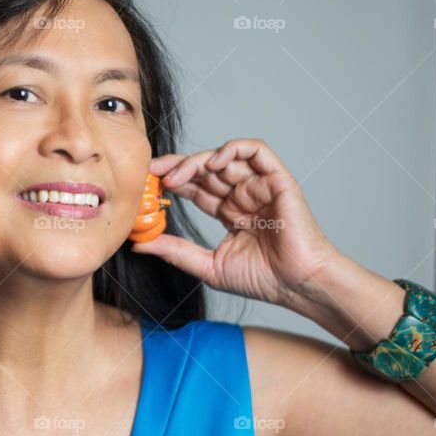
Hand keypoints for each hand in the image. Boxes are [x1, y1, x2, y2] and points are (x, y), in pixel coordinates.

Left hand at [130, 138, 339, 307]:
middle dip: (177, 166)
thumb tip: (139, 244)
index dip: (171, 181)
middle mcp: (243, 195)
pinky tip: (213, 164)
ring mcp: (259, 186)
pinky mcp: (277, 180)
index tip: (147, 184)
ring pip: (224, 157)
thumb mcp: (207, 265)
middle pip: (205, 169)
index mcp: (229, 211)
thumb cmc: (263, 279)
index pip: (195, 187)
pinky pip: (256, 150)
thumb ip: (175, 251)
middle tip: (152, 172)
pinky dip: (233, 150)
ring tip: (175, 175)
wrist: (296, 285)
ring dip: (196, 160)